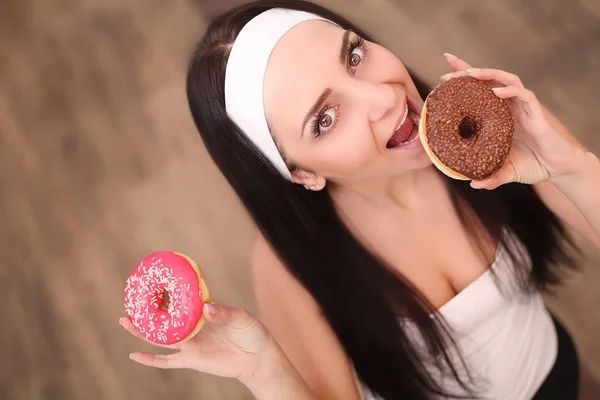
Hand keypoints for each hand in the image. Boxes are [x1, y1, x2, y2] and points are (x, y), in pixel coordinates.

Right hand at [120, 302, 276, 383]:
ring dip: (143, 331)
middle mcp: (193, 326)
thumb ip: (223, 313)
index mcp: (204, 311)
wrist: (258, 358)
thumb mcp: (240, 318)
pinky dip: (151, 359)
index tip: (153, 282)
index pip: (182, 299)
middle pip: (166, 317)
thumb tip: (206, 309)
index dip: (168, 291)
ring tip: (125, 321)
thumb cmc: (251, 333)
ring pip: (161, 337)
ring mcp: (190, 344)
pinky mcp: (191, 359)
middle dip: (148, 310)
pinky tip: (134, 355)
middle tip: (131, 302)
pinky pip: (167, 361)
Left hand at [439, 53, 584, 188]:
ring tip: (471, 74)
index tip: (441, 75)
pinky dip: (510, 91)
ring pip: (506, 79)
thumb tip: (473, 184)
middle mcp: (508, 106)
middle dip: (468, 70)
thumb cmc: (531, 165)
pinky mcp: (536, 112)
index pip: (478, 91)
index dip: (462, 79)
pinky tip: (496, 91)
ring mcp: (522, 107)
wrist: (557, 169)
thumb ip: (490, 178)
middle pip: (488, 79)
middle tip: (448, 67)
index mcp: (497, 115)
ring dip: (488, 74)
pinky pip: (524, 95)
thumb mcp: (505, 172)